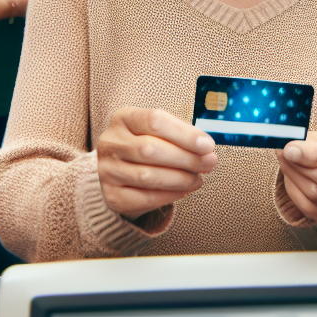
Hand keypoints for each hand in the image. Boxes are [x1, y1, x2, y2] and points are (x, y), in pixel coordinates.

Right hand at [95, 107, 217, 220]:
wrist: (121, 174)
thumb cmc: (148, 146)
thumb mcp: (159, 133)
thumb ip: (181, 136)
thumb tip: (206, 149)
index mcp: (123, 118)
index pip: (154, 120)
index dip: (184, 134)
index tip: (208, 145)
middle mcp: (110, 142)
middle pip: (150, 149)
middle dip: (186, 158)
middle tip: (210, 163)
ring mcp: (107, 170)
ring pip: (148, 176)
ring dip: (180, 178)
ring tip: (198, 178)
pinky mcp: (112, 195)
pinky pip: (145, 197)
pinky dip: (170, 195)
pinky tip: (185, 190)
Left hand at [277, 125, 316, 222]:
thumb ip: (310, 140)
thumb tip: (287, 146)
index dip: (310, 153)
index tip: (288, 149)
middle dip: (298, 165)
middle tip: (282, 153)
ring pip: (315, 193)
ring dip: (294, 177)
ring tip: (286, 162)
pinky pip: (309, 207)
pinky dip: (294, 191)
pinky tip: (291, 177)